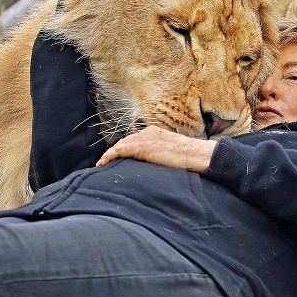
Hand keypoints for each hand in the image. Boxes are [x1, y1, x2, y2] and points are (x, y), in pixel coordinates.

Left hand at [96, 126, 216, 173]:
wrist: (194, 154)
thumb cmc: (189, 157)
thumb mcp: (173, 152)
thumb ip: (163, 154)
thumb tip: (161, 163)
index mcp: (155, 132)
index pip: (135, 139)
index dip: (125, 148)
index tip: (118, 156)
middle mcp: (147, 132)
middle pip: (125, 141)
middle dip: (115, 151)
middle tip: (106, 162)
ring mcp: (143, 139)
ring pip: (120, 145)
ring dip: (109, 155)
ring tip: (101, 164)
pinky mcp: (140, 147)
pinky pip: (118, 151)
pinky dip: (108, 156)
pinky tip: (102, 163)